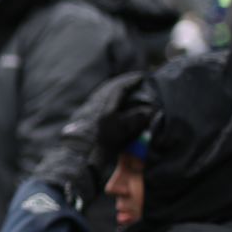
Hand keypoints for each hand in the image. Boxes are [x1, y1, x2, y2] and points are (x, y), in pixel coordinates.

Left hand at [32, 71, 151, 208]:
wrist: (81, 154)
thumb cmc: (103, 143)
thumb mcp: (123, 131)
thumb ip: (136, 119)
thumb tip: (151, 111)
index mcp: (107, 104)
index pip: (121, 87)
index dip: (131, 81)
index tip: (141, 77)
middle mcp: (97, 102)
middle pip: (111, 87)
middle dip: (123, 82)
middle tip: (134, 80)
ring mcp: (90, 107)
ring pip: (104, 92)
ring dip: (115, 88)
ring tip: (125, 87)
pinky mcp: (86, 113)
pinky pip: (99, 98)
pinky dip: (108, 95)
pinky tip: (111, 100)